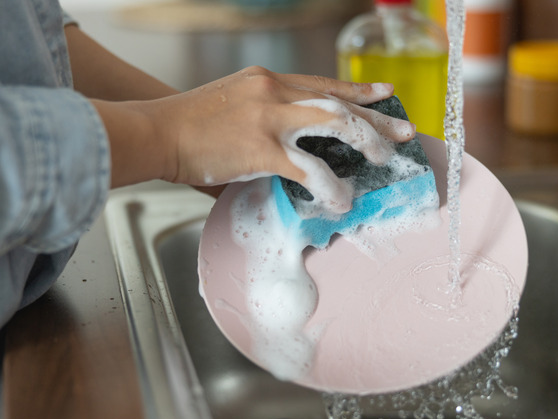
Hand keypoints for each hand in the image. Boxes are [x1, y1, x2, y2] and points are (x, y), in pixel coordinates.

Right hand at [96, 67, 415, 212]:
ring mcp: (269, 118)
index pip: (322, 83)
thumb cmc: (186, 124)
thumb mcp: (231, 106)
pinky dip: (330, 186)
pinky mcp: (262, 148)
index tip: (383, 93)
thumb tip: (286, 157)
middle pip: (338, 99)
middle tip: (402, 132)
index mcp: (266, 80)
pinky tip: (341, 199)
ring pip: (334, 122)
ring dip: (366, 140)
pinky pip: (309, 169)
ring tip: (385, 160)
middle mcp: (273, 91)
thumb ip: (263, 126)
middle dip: (375, 116)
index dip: (357, 88)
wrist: (155, 130)